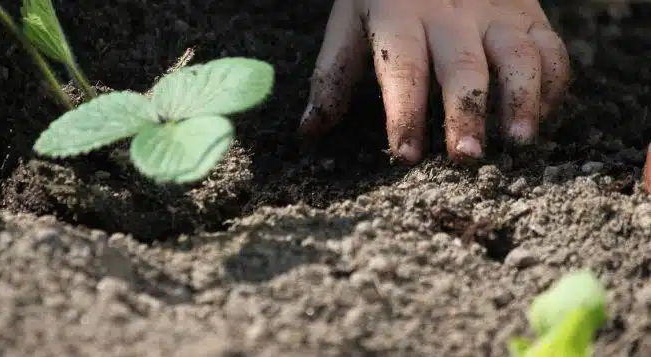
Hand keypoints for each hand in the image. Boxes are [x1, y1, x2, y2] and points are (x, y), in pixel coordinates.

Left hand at [299, 0, 570, 164]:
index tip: (404, 155)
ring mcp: (495, 13)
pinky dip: (551, 84)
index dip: (404, 113)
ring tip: (520, 142)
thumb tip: (309, 133)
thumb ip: (333, 76)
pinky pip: (550, 49)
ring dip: (521, 99)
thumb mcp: (350, 21)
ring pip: (516, 56)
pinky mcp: (529, 15)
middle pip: (462, 66)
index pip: (402, 69)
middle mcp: (451, 15)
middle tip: (465, 158)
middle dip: (465, 112)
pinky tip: (542, 117)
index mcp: (399, 16)